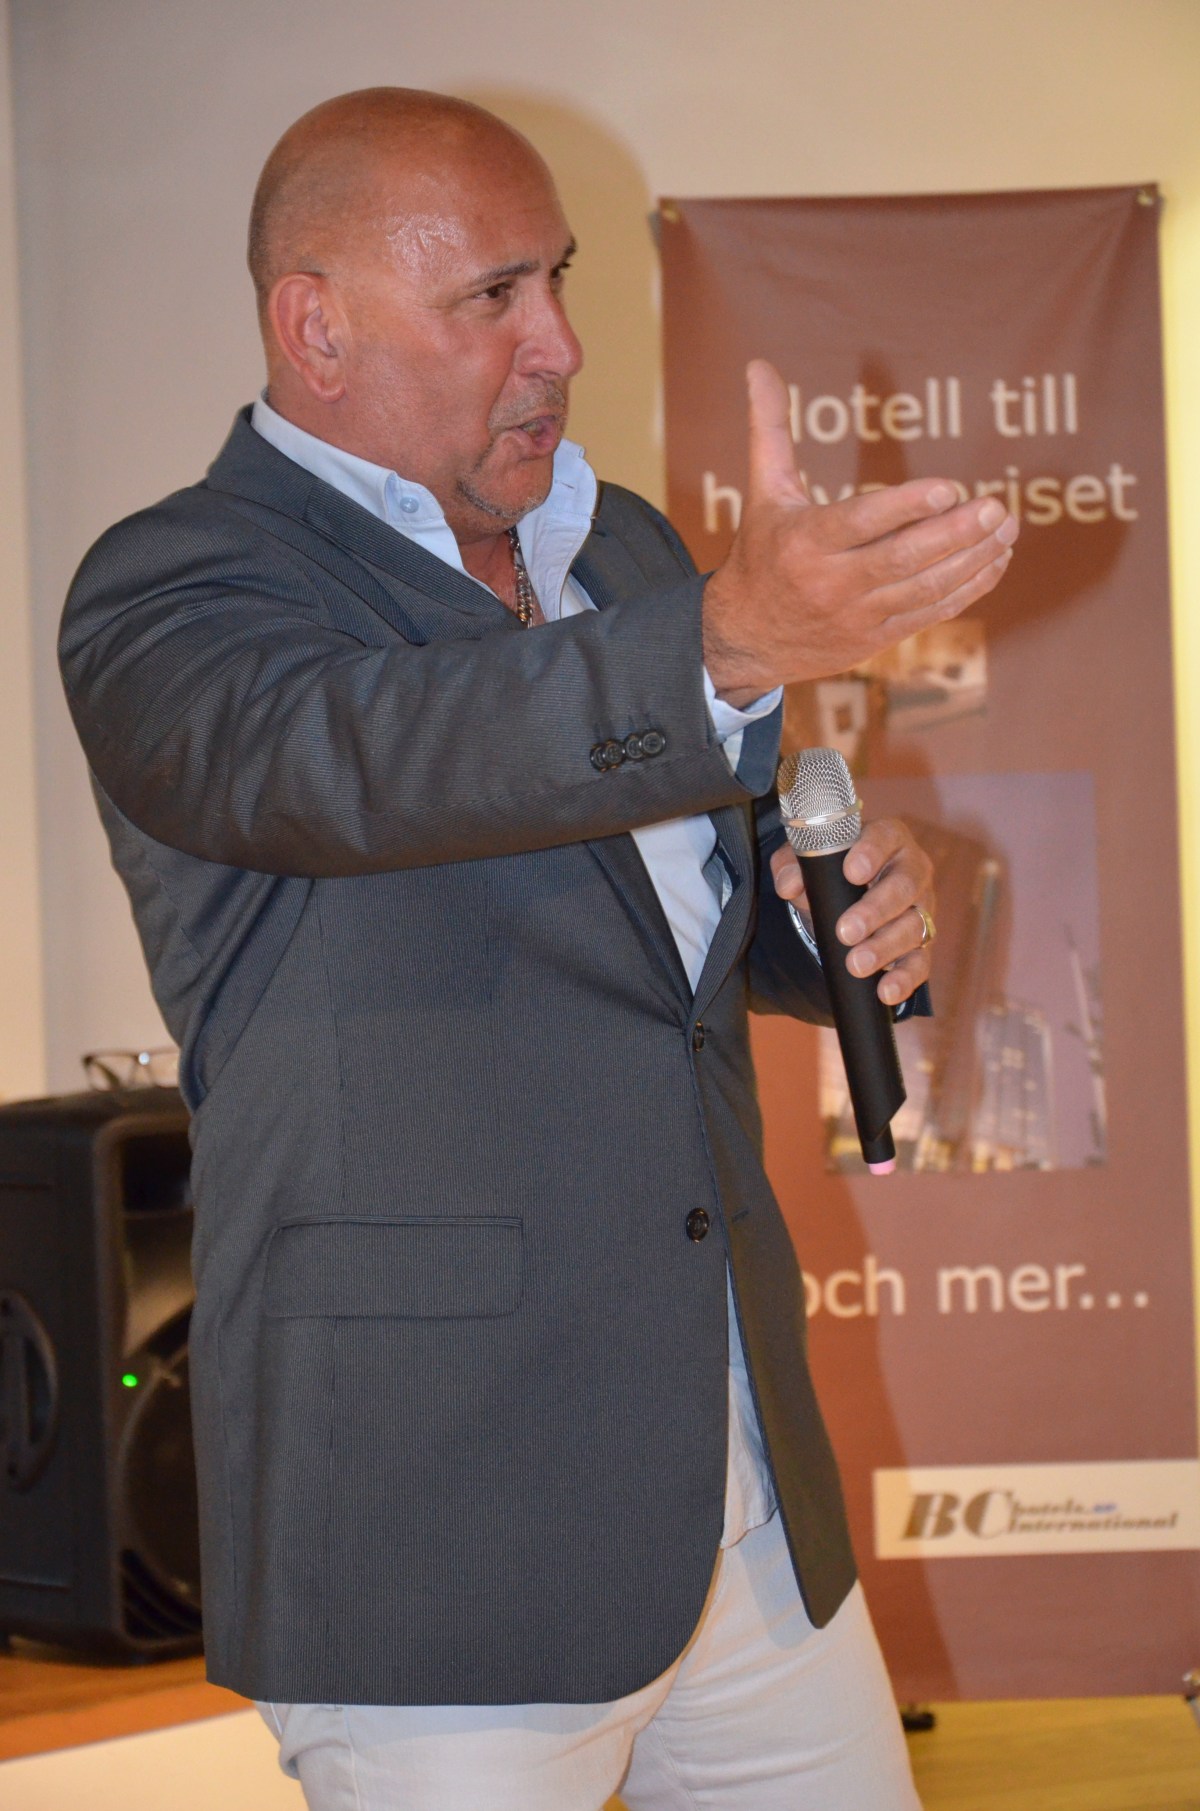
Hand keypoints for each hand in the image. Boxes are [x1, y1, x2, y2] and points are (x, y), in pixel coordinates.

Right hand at [704, 360, 1017, 703]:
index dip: (906, 507)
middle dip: (956, 534)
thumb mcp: (764, 493)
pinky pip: (929, 613)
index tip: (949, 488)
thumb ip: (770, 429)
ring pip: (924, 587)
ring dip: (972, 559)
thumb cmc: (760, 554)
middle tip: (997, 508)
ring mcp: (856, 615)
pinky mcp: (876, 638)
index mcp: (805, 541)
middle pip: (903, 558)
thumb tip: (758, 365)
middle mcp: (831, 582)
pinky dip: (967, 589)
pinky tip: (994, 561)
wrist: (746, 639)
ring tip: (1007, 529)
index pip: (861, 523)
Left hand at [770, 818, 934, 1006]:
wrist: (846, 902)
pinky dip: (904, 979)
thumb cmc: (830, 873)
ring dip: (884, 948)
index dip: (872, 852)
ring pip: (914, 927)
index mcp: (888, 839)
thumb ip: (791, 865)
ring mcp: (921, 909)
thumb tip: (788, 885)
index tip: (852, 871)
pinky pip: (920, 962)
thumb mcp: (806, 863)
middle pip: (904, 887)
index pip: (886, 837)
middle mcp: (912, 871)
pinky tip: (885, 991)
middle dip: (875, 911)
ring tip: (856, 965)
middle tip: (846, 931)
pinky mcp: (922, 944)